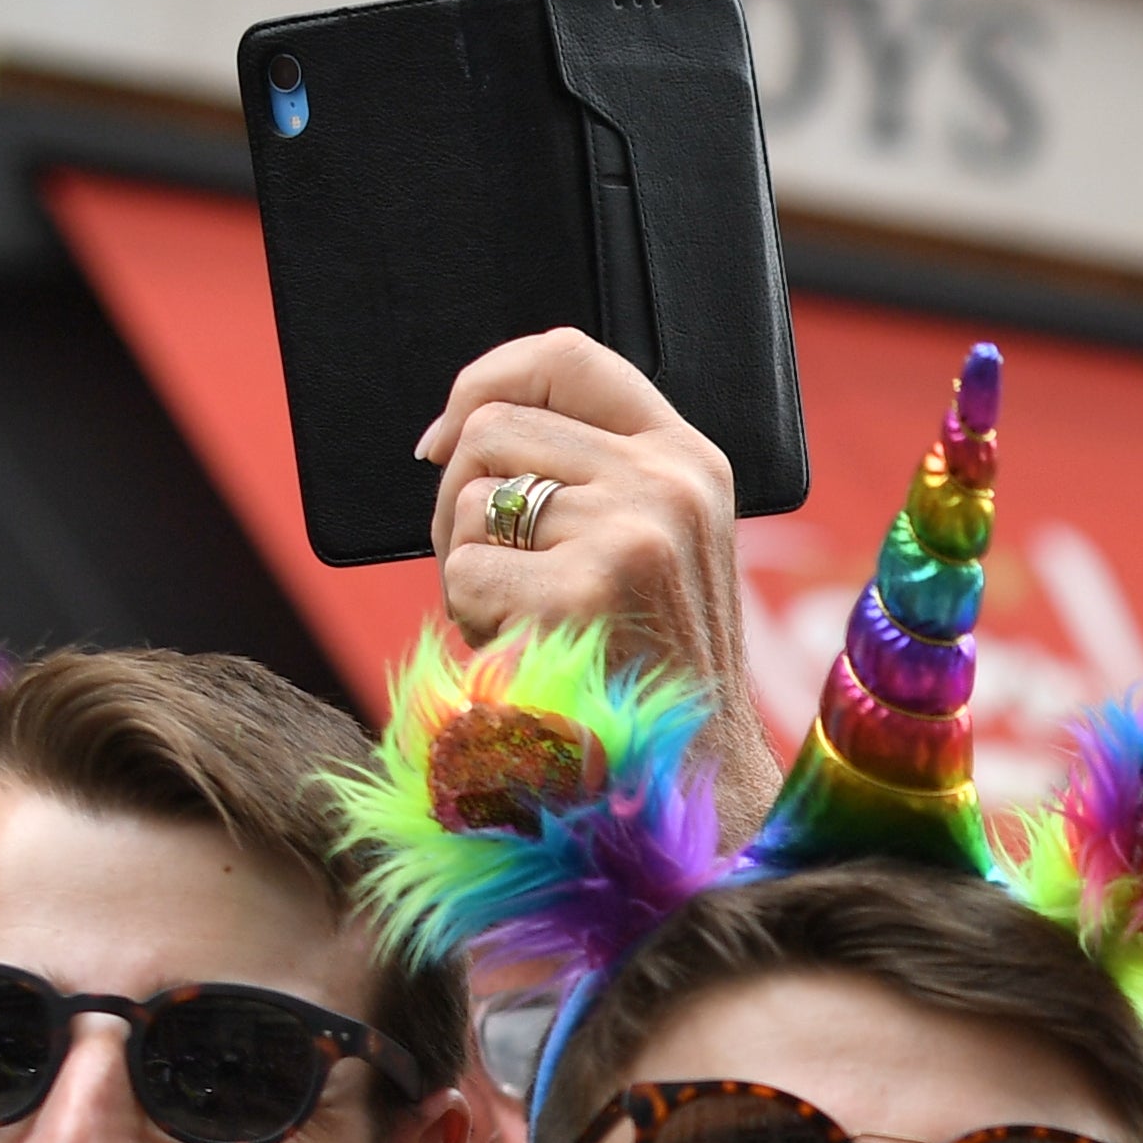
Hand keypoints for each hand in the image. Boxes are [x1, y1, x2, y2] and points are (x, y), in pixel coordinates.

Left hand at [420, 328, 783, 834]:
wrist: (695, 785)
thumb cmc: (648, 673)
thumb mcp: (651, 548)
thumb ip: (589, 477)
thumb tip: (454, 433)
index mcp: (690, 461)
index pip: (567, 358)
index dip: (487, 378)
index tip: (446, 438)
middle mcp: (670, 483)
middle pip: (492, 428)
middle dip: (458, 499)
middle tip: (484, 572)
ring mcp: (633, 533)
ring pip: (471, 501)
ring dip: (465, 567)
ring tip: (522, 623)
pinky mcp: (585, 592)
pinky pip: (466, 572)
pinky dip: (471, 622)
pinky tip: (526, 656)